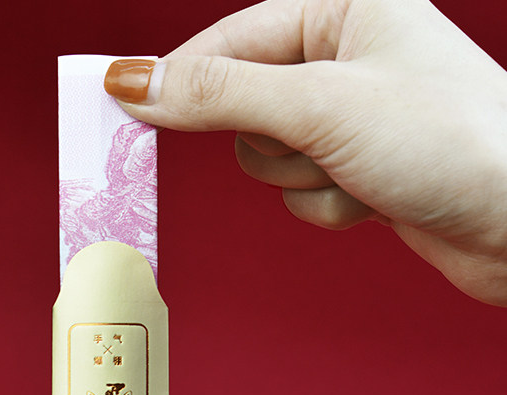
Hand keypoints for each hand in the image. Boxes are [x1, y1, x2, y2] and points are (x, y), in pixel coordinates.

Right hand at [104, 0, 506, 305]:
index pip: (229, 41)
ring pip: (268, 157)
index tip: (118, 107)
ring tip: (360, 170)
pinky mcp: (361, 167)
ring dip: (303, 178)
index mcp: (343, 5)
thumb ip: (217, 95)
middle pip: (243, 105)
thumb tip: (133, 82)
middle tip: (320, 142)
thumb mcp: (318, 105)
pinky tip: (375, 198)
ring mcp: (353, 115)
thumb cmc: (445, 139)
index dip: (179, 80)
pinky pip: (301, 193)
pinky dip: (328, 205)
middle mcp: (346, 54)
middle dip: (275, 140)